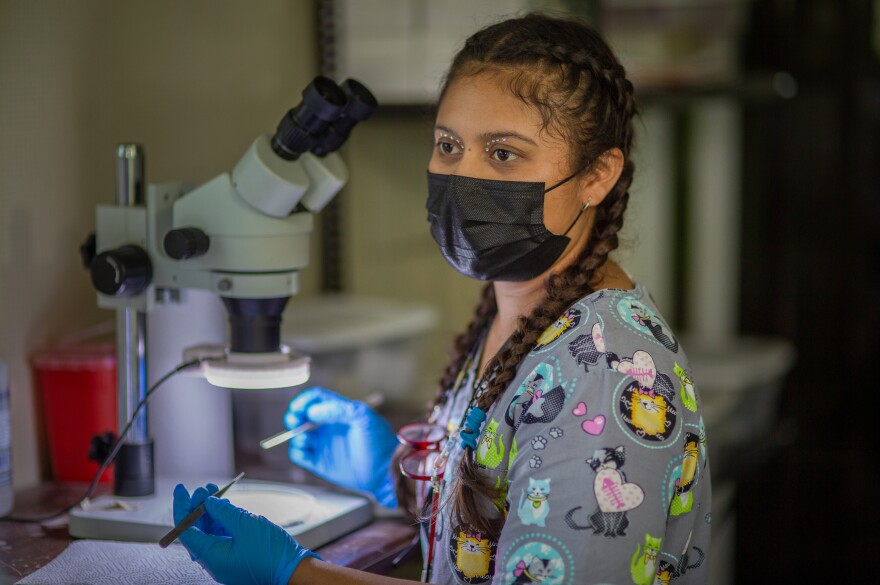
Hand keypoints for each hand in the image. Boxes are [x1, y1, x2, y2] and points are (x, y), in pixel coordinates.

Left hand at [172, 483, 317, 584]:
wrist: (293, 570)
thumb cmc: (272, 553)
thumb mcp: (247, 526)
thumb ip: (225, 512)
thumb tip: (209, 502)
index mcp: (212, 557)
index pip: (186, 531)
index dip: (182, 508)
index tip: (181, 490)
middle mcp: (215, 560)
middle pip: (197, 531)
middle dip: (197, 507)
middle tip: (203, 488)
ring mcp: (225, 558)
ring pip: (209, 532)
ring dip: (210, 511)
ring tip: (214, 491)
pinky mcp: (236, 554)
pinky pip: (222, 535)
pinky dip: (221, 519)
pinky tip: (225, 505)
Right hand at [285, 387, 398, 507]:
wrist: (384, 471)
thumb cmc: (378, 441)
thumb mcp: (364, 418)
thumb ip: (339, 410)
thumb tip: (313, 411)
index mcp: (339, 412)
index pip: (316, 399)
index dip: (305, 400)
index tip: (298, 407)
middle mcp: (328, 426)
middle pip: (302, 416)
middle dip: (294, 416)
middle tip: (295, 420)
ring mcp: (323, 444)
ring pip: (298, 435)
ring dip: (295, 434)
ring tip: (304, 438)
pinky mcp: (320, 462)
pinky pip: (300, 455)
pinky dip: (297, 451)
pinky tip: (305, 450)